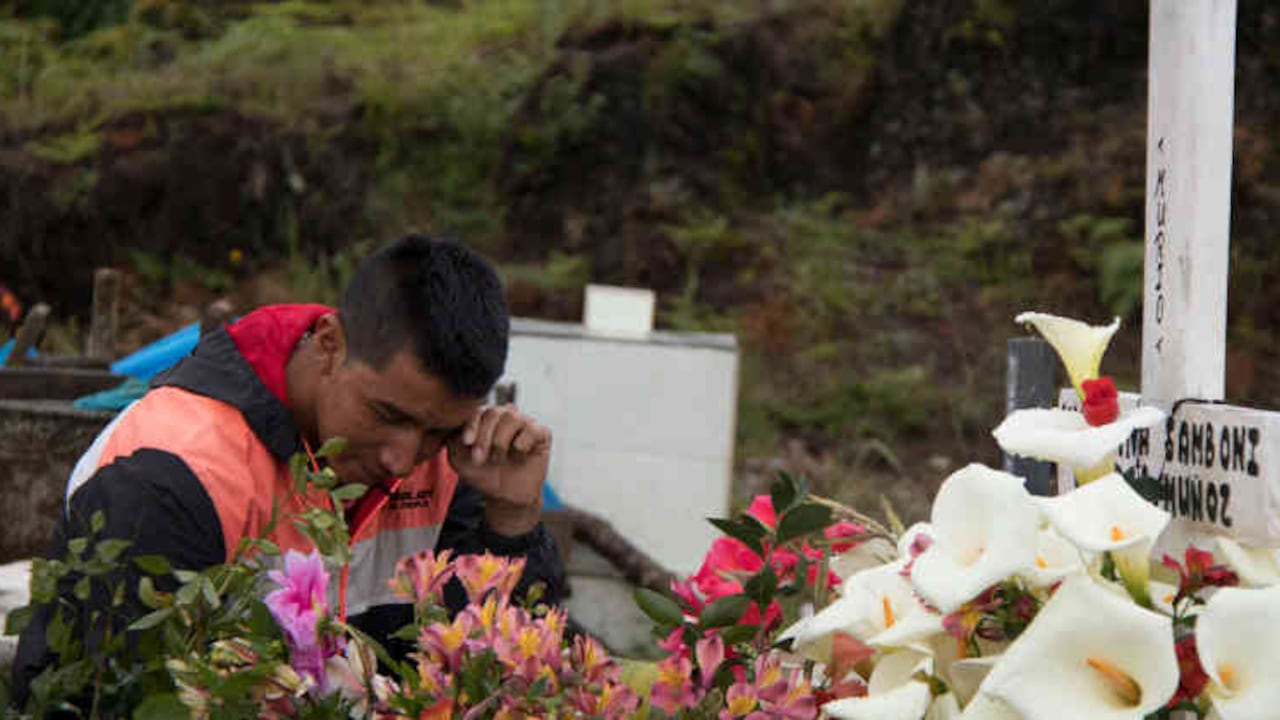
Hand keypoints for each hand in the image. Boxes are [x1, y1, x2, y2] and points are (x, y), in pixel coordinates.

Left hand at [446, 405, 551, 535]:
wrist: (505, 496)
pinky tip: (519, 457)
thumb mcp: (458, 458)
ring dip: (501, 442)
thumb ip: (452, 438)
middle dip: (484, 437)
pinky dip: (522, 445)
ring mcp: (525, 422)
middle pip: (495, 412)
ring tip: (498, 459)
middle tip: (480, 459)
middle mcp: (507, 415)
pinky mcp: (542, 433)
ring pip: (512, 418)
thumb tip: (456, 422)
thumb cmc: (482, 473)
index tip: (466, 443)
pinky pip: (532, 429)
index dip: (472, 425)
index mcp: (487, 417)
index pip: (479, 410)